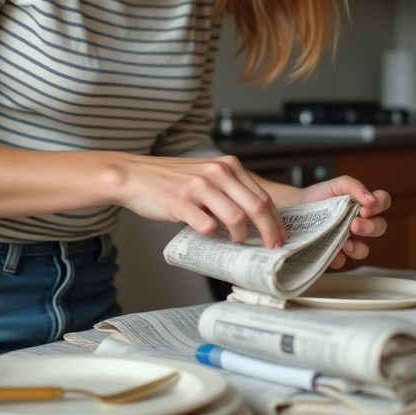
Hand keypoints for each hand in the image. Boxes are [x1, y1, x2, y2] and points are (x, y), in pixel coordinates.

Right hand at [117, 154, 287, 247]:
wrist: (135, 175)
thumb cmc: (172, 180)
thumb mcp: (207, 175)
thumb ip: (229, 190)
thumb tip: (255, 219)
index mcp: (228, 166)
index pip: (263, 196)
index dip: (275, 220)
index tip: (280, 237)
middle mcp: (218, 173)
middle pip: (257, 207)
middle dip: (269, 232)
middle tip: (271, 248)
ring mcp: (200, 187)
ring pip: (236, 218)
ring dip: (241, 236)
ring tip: (236, 242)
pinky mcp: (181, 203)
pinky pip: (207, 225)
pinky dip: (212, 235)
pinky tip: (210, 236)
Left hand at [295, 176, 390, 269]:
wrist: (294, 208)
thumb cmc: (319, 196)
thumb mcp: (337, 184)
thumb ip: (355, 187)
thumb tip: (371, 199)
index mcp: (363, 204)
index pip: (383, 203)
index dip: (380, 206)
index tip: (365, 208)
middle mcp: (359, 222)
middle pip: (379, 228)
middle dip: (371, 228)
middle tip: (355, 225)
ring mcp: (348, 239)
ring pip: (364, 249)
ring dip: (359, 248)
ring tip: (346, 243)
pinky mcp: (335, 253)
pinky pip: (343, 262)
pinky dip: (339, 258)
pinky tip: (334, 253)